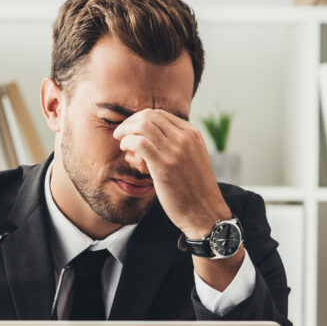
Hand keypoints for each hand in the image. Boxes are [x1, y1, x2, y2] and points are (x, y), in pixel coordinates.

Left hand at [113, 109, 229, 238]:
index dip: (139, 119)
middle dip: (129, 122)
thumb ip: (178, 145)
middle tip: (120, 133)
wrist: (205, 211)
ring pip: (142, 126)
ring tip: (122, 143)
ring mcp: (175, 151)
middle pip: (149, 116)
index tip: (130, 129)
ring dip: (126, 132)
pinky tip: (127, 152)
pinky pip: (139, 143)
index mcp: (192, 134)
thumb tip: (154, 138)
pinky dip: (128, 143)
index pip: (159, 114)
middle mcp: (185, 138)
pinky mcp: (164, 166)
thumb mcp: (192, 158)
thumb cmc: (195, 189)